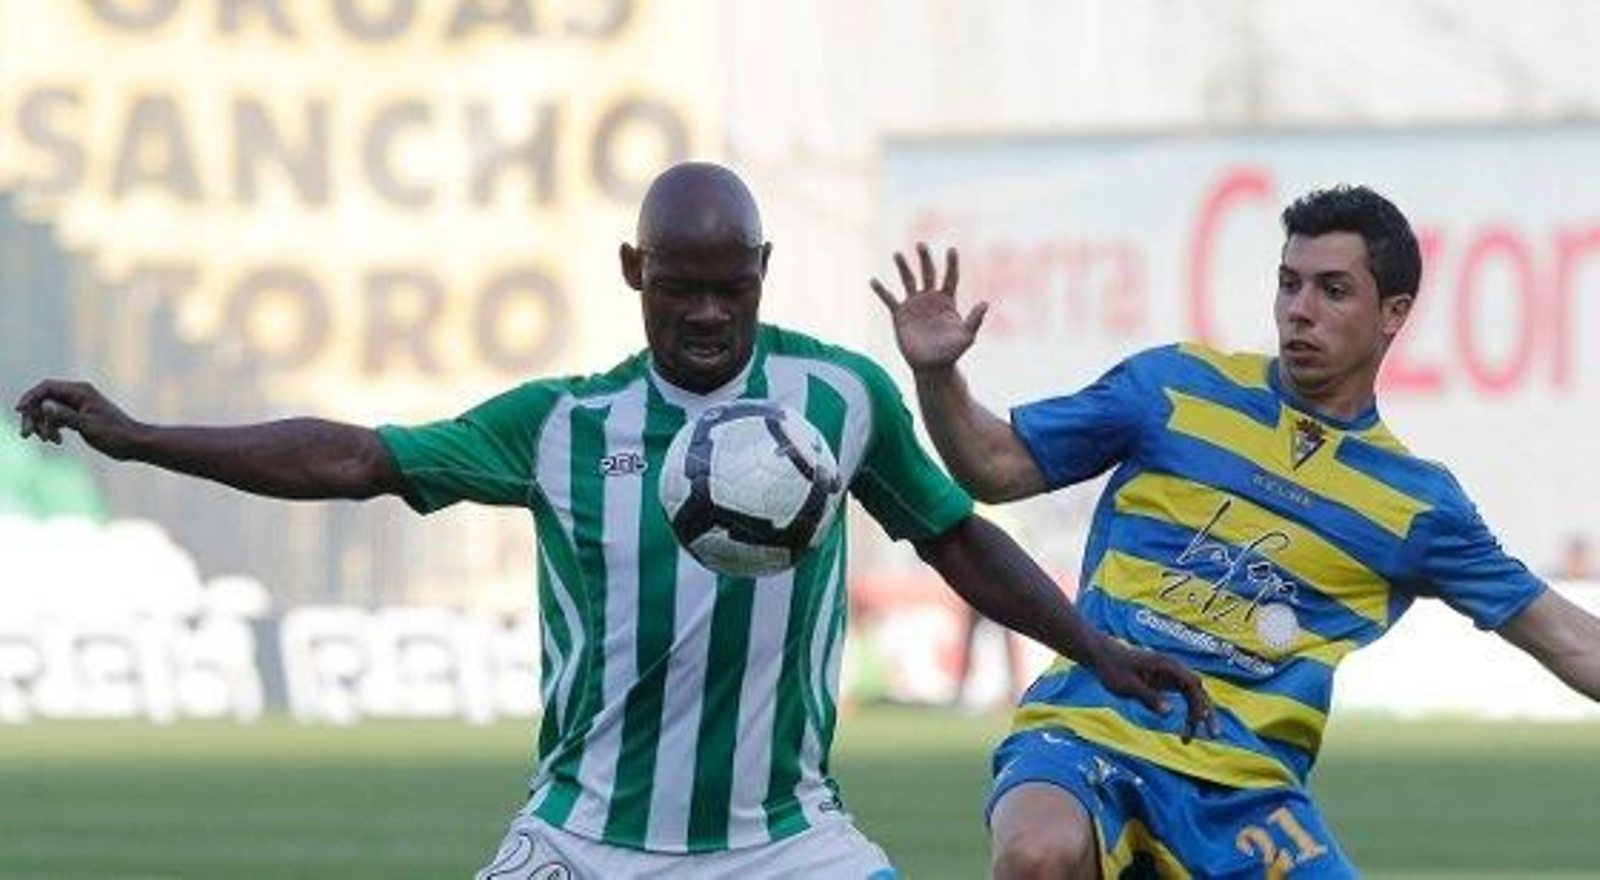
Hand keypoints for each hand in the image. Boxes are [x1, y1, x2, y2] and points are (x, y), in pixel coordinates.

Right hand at [15, 380, 139, 457]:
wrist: (134, 443)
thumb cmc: (115, 434)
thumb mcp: (88, 426)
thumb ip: (66, 416)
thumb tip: (45, 405)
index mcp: (81, 391)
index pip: (47, 387)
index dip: (30, 397)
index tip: (19, 411)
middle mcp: (79, 394)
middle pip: (44, 399)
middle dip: (34, 416)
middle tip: (27, 435)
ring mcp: (79, 405)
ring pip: (49, 410)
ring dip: (43, 424)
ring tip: (50, 440)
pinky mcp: (80, 416)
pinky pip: (57, 418)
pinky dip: (53, 428)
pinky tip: (57, 441)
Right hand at [870, 242, 988, 372]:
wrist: (931, 367)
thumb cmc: (951, 353)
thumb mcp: (966, 337)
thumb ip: (974, 320)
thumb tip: (985, 303)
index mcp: (947, 301)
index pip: (950, 278)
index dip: (951, 264)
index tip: (952, 250)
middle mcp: (930, 299)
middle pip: (928, 273)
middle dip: (925, 258)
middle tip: (921, 245)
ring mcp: (914, 305)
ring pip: (908, 281)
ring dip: (903, 267)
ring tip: (897, 254)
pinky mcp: (900, 315)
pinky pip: (889, 299)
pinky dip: (881, 290)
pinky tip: (873, 280)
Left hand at [1086, 638, 1216, 742]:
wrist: (1102, 657)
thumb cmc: (1113, 668)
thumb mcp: (1127, 686)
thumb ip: (1148, 698)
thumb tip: (1169, 712)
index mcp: (1166, 665)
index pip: (1192, 684)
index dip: (1199, 702)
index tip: (1199, 720)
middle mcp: (1173, 669)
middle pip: (1198, 691)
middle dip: (1206, 712)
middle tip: (1213, 735)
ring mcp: (1171, 676)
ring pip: (1193, 697)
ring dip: (1197, 717)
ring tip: (1191, 741)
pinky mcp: (1166, 683)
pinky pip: (1184, 700)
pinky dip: (1188, 715)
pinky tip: (1184, 733)